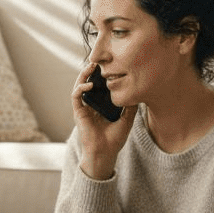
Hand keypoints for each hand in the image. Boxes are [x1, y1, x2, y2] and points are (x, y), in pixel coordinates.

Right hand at [71, 64, 136, 179]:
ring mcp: (83, 108)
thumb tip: (137, 94)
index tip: (110, 65)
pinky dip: (81, 88)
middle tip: (99, 60)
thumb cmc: (114, 139)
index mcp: (101, 105)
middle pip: (89, 82)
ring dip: (84, 74)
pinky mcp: (78, 112)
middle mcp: (91, 104)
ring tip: (91, 66)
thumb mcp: (127, 120)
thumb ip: (130, 107)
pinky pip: (76, 96)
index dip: (102, 75)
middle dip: (92, 70)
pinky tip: (90, 84)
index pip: (100, 85)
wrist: (105, 152)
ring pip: (80, 85)